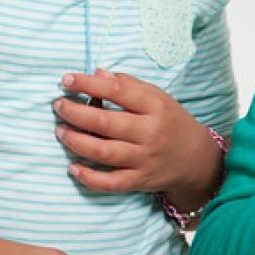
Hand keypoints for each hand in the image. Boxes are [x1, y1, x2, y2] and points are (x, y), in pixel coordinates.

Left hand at [55, 71, 220, 201]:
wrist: (196, 159)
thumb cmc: (170, 122)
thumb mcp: (158, 98)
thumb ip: (129, 85)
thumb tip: (97, 72)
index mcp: (155, 106)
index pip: (118, 90)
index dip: (89, 83)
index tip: (67, 79)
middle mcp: (150, 132)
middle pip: (105, 122)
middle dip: (75, 113)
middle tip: (58, 105)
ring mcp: (144, 158)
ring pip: (103, 151)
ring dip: (76, 141)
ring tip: (60, 131)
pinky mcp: (139, 180)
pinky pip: (110, 182)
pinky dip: (89, 177)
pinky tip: (73, 167)